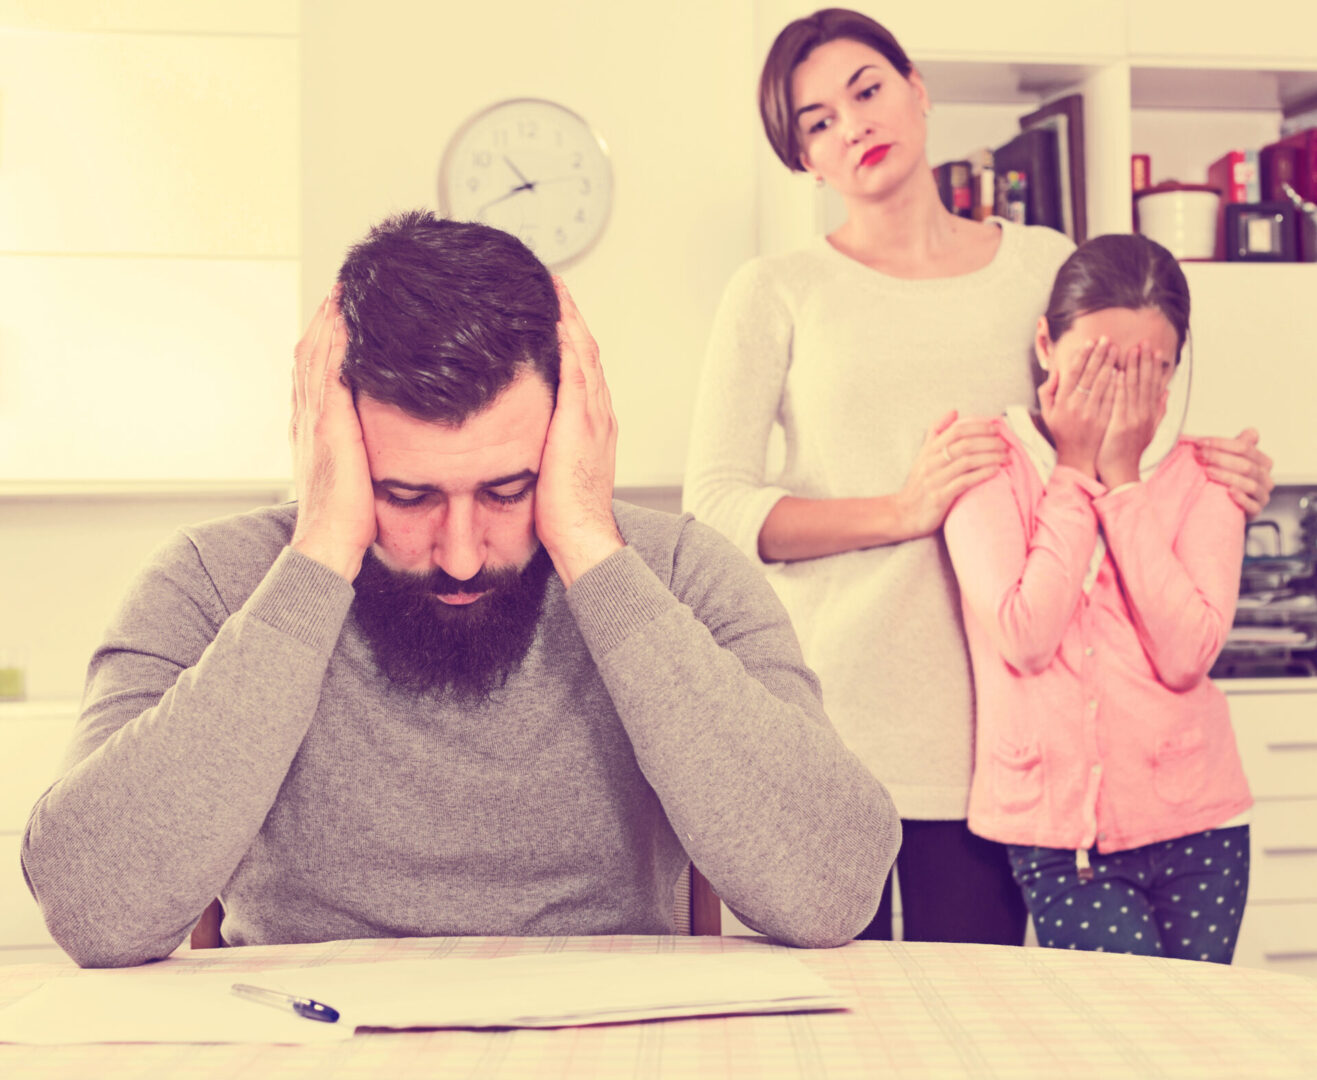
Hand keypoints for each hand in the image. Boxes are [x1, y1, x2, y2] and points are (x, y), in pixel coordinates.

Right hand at [288, 289, 375, 580]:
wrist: (327, 547)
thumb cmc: (348, 525)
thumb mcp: (359, 480)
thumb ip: (366, 456)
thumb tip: (390, 445)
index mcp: (314, 431)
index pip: (316, 372)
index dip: (326, 339)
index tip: (341, 311)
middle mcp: (308, 419)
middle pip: (312, 353)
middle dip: (326, 317)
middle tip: (343, 284)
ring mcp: (314, 420)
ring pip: (317, 354)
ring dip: (330, 318)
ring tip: (346, 286)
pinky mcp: (328, 425)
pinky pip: (329, 371)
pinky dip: (335, 341)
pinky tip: (348, 317)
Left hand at [534, 278, 623, 586]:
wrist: (582, 536)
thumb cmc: (563, 516)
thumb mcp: (549, 472)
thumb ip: (540, 447)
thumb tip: (514, 438)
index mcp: (592, 426)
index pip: (582, 370)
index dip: (570, 338)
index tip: (554, 314)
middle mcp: (597, 415)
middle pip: (587, 352)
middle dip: (572, 318)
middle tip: (555, 286)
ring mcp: (592, 416)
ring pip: (584, 353)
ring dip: (570, 319)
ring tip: (555, 290)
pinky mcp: (580, 422)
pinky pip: (577, 370)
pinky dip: (569, 341)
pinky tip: (556, 319)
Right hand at [892, 410, 1008, 538]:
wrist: (904, 513)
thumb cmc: (919, 484)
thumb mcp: (924, 454)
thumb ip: (937, 432)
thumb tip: (953, 412)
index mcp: (929, 450)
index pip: (956, 430)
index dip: (978, 427)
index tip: (996, 428)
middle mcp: (931, 461)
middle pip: (965, 444)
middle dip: (989, 442)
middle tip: (1005, 444)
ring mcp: (935, 479)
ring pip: (967, 461)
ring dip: (990, 457)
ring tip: (1006, 457)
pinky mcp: (940, 496)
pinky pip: (964, 481)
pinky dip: (982, 474)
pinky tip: (995, 471)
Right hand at [1038, 337, 1116, 476]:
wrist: (1077, 457)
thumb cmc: (1061, 432)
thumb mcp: (1047, 412)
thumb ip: (1048, 390)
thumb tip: (1056, 371)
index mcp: (1061, 401)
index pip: (1073, 372)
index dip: (1082, 356)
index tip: (1089, 342)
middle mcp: (1075, 405)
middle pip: (1089, 374)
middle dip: (1098, 354)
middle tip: (1106, 339)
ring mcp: (1090, 413)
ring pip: (1102, 383)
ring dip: (1109, 364)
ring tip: (1116, 349)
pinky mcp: (1103, 419)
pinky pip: (1111, 398)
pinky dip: (1116, 383)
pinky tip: (1121, 371)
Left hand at [1096, 343, 1166, 488]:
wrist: (1121, 472)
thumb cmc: (1129, 451)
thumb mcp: (1149, 430)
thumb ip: (1158, 410)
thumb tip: (1167, 392)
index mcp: (1150, 414)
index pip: (1153, 385)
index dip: (1154, 367)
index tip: (1155, 350)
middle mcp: (1144, 414)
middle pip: (1146, 383)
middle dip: (1146, 361)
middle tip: (1145, 342)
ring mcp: (1133, 419)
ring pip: (1135, 389)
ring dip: (1134, 368)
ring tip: (1133, 350)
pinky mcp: (1121, 425)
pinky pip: (1121, 402)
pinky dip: (1121, 387)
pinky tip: (1119, 372)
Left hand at [1191, 428, 1275, 518]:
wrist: (1229, 506)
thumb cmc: (1230, 479)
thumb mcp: (1233, 460)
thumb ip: (1241, 445)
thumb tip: (1251, 431)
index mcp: (1262, 461)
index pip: (1245, 448)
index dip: (1221, 443)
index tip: (1200, 443)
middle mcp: (1265, 477)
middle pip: (1246, 465)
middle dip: (1220, 458)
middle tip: (1200, 455)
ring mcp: (1262, 495)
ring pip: (1250, 484)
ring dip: (1227, 476)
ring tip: (1208, 471)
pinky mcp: (1257, 510)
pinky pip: (1252, 505)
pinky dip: (1241, 498)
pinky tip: (1228, 492)